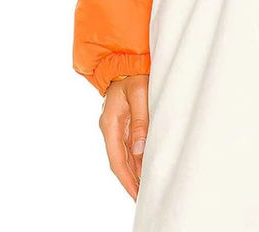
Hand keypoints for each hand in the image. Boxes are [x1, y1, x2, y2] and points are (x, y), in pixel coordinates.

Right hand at [98, 74, 148, 199]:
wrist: (125, 60)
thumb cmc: (133, 74)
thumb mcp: (139, 93)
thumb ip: (140, 120)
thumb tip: (139, 150)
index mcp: (110, 124)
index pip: (117, 160)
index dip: (127, 180)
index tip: (136, 196)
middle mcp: (111, 128)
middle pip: (120, 162)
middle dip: (131, 181)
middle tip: (144, 198)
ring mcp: (116, 126)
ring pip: (124, 155)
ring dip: (135, 171)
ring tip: (148, 186)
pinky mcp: (123, 122)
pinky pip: (129, 145)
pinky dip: (137, 158)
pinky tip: (146, 166)